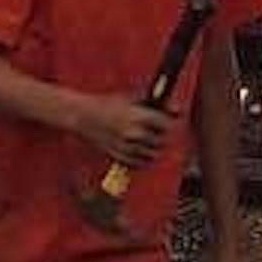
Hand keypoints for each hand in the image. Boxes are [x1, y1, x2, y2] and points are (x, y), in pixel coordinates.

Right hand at [56, 93, 175, 168]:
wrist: (82, 115)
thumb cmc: (107, 104)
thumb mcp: (131, 98)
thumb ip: (155, 105)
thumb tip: (178, 110)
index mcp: (137, 116)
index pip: (165, 125)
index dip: (167, 123)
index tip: (165, 122)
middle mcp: (132, 133)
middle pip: (161, 141)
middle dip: (161, 136)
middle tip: (157, 131)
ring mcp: (124, 147)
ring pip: (152, 155)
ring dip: (154, 148)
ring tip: (148, 140)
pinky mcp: (117, 156)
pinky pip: (139, 164)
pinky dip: (143, 159)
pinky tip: (139, 150)